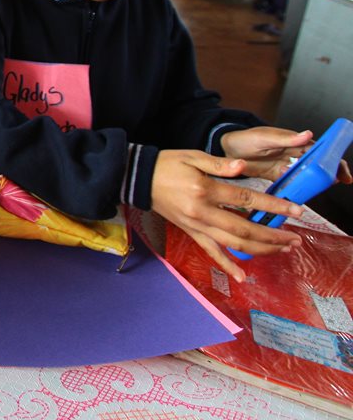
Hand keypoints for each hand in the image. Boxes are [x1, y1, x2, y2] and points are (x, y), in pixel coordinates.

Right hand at [151, 150, 303, 281]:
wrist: (139, 179)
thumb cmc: (167, 164)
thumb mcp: (192, 156)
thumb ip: (220, 164)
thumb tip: (243, 167)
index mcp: (204, 190)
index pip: (246, 199)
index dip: (273, 205)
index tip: (295, 211)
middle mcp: (202, 212)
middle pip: (244, 228)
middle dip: (272, 236)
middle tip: (295, 239)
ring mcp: (196, 226)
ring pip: (232, 243)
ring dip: (260, 249)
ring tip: (281, 250)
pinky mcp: (191, 232)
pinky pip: (210, 252)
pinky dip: (227, 265)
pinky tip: (242, 276)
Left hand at [221, 126, 351, 182]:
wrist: (227, 148)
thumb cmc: (247, 137)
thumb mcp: (265, 137)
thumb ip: (286, 139)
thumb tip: (308, 134)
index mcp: (295, 142)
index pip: (321, 151)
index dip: (334, 161)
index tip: (342, 173)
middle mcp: (294, 155)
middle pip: (317, 166)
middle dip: (327, 175)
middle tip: (332, 183)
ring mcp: (286, 167)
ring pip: (306, 177)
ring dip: (312, 185)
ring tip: (316, 191)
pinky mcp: (277, 177)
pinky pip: (291, 185)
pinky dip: (297, 191)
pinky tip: (299, 197)